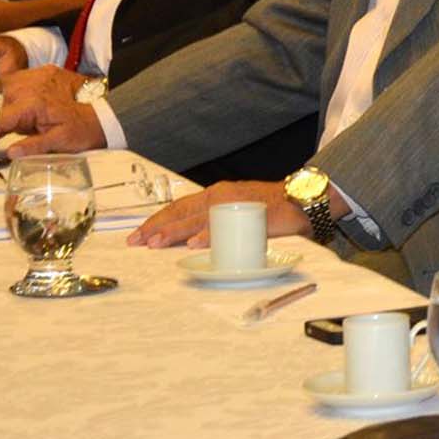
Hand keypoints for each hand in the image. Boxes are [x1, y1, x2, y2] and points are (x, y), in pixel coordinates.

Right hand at [0, 67, 102, 155]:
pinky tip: (17, 102)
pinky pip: (21, 77)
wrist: (103, 114)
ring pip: (7, 84)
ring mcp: (39, 75)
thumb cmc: (81, 130)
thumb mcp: (58, 142)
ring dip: (1, 99)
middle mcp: (32, 85)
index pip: (2, 119)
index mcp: (33, 104)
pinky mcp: (45, 72)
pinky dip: (14, 89)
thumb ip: (33, 147)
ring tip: (6, 117)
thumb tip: (10, 153)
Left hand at [127, 180, 308, 248]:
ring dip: (175, 232)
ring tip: (156, 243)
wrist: (302, 199)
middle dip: (157, 227)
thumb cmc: (269, 207)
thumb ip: (214, 220)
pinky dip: (207, 235)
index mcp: (214, 194)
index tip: (138, 235)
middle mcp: (219, 195)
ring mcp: (232, 205)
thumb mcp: (235, 209)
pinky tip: (194, 244)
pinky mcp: (248, 216)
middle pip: (181, 212)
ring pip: (197, 219)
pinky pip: (224, 227)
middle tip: (137, 242)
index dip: (157, 220)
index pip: (179, 207)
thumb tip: (190, 239)